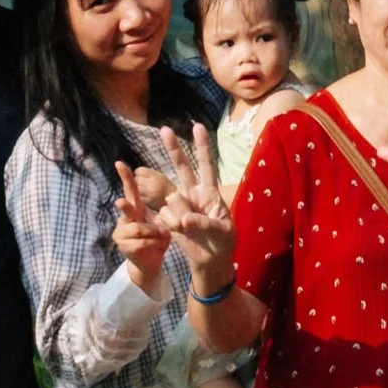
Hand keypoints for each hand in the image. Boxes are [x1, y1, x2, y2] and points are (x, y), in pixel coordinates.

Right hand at [113, 160, 175, 285]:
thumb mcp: (164, 226)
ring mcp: (120, 231)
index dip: (126, 177)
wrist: (151, 264)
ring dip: (154, 235)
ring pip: (139, 228)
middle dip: (126, 205)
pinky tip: (154, 247)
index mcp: (137, 210)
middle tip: (120, 202)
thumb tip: (162, 224)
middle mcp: (125, 218)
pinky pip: (141, 242)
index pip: (131, 190)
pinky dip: (152, 245)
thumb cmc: (159, 241)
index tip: (119, 163)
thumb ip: (163, 219)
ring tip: (159, 238)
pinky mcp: (122, 244)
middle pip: (127, 206)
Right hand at [150, 123, 233, 294]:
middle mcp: (194, 194)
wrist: (210, 261)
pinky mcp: (169, 217)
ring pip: (172, 200)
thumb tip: (183, 219)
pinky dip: (171, 225)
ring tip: (190, 230)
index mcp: (211, 192)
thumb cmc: (224, 243)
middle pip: (183, 168)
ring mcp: (180, 205)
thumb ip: (205, 223)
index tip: (198, 126)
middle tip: (163, 129)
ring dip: (180, 217)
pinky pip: (164, 216)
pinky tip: (180, 233)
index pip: (207, 165)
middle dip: (173, 149)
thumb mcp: (222, 233)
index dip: (202, 146)